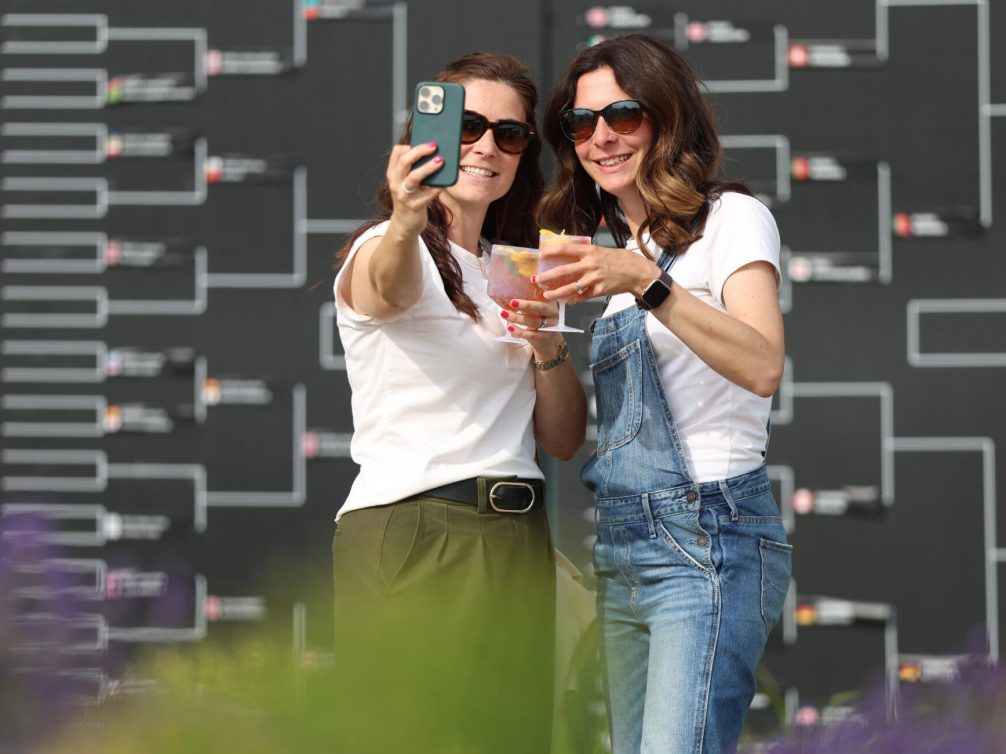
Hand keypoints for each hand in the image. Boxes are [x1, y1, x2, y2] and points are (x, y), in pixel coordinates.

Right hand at [386, 142, 443, 235]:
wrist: (405, 225)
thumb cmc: (409, 199)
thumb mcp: (405, 183)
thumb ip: (412, 170)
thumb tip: (433, 154)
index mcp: (393, 174)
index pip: (397, 153)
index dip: (409, 145)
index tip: (422, 140)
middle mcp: (395, 183)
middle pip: (404, 161)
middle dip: (419, 151)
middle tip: (433, 145)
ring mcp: (404, 195)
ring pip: (414, 177)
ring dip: (428, 167)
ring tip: (440, 160)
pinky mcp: (414, 206)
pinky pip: (428, 194)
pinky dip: (438, 187)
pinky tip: (446, 183)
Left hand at [501, 298, 563, 357]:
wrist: (548, 343)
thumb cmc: (538, 322)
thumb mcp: (536, 310)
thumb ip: (527, 303)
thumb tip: (507, 296)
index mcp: (550, 304)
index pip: (544, 295)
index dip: (535, 292)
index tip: (522, 289)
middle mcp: (552, 314)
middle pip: (541, 308)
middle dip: (526, 305)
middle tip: (512, 302)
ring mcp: (550, 327)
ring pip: (534, 322)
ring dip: (517, 318)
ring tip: (504, 314)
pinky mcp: (543, 338)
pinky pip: (530, 335)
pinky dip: (519, 331)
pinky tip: (510, 328)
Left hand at [536, 242, 658, 300]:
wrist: (638, 272)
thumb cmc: (620, 259)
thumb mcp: (602, 251)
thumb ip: (586, 254)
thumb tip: (567, 255)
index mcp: (590, 251)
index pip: (566, 249)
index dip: (551, 251)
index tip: (540, 255)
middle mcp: (591, 264)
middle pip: (563, 272)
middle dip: (547, 277)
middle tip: (536, 280)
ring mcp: (595, 279)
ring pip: (570, 288)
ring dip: (556, 292)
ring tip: (546, 295)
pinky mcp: (599, 291)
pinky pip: (582, 296)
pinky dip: (573, 298)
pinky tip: (565, 300)